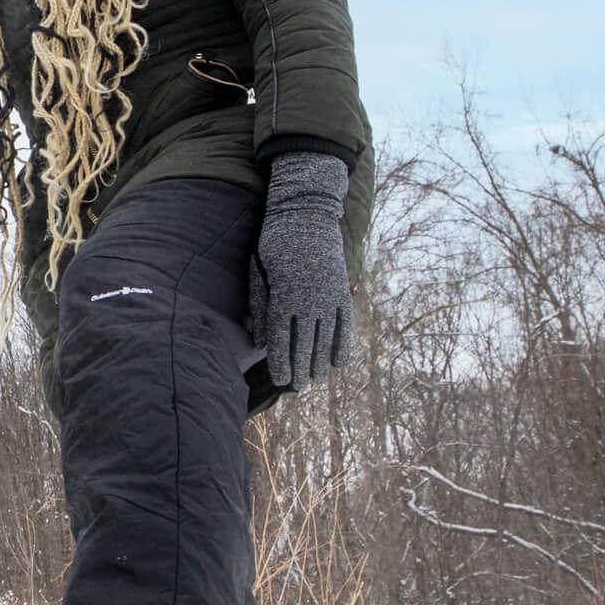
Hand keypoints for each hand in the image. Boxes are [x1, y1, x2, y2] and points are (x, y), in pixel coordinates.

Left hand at [247, 152, 350, 388]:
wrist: (306, 215)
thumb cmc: (274, 244)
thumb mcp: (259, 273)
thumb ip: (260, 306)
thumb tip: (259, 341)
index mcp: (284, 295)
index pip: (281, 337)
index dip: (281, 361)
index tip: (281, 380)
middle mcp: (309, 299)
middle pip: (304, 342)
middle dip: (301, 368)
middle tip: (300, 389)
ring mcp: (329, 295)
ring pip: (325, 336)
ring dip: (320, 361)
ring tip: (317, 381)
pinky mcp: (342, 290)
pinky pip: (345, 323)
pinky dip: (342, 343)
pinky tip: (339, 363)